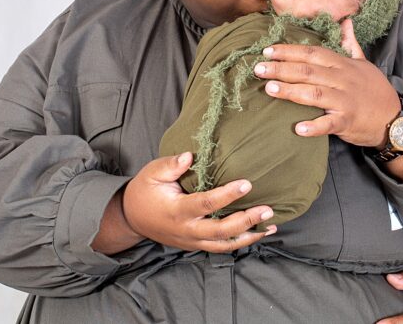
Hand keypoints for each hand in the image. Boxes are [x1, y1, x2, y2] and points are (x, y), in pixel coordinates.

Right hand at [122, 152, 276, 252]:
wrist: (132, 218)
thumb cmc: (145, 191)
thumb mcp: (153, 172)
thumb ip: (172, 165)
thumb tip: (190, 156)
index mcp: (177, 210)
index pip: (206, 204)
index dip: (227, 195)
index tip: (247, 184)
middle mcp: (187, 230)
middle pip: (220, 231)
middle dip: (246, 221)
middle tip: (267, 210)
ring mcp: (192, 241)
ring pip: (224, 245)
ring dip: (248, 237)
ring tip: (270, 226)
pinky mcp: (196, 244)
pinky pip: (220, 247)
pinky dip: (240, 242)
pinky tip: (257, 233)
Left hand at [253, 18, 398, 146]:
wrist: (395, 118)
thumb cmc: (374, 90)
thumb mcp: (364, 63)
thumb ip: (350, 43)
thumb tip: (346, 21)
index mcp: (342, 64)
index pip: (312, 53)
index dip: (289, 51)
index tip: (268, 50)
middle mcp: (342, 79)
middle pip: (308, 71)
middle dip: (282, 68)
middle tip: (258, 68)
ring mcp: (345, 100)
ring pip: (315, 93)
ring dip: (290, 91)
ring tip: (269, 89)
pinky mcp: (348, 121)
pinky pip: (329, 123)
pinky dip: (314, 126)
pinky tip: (298, 128)